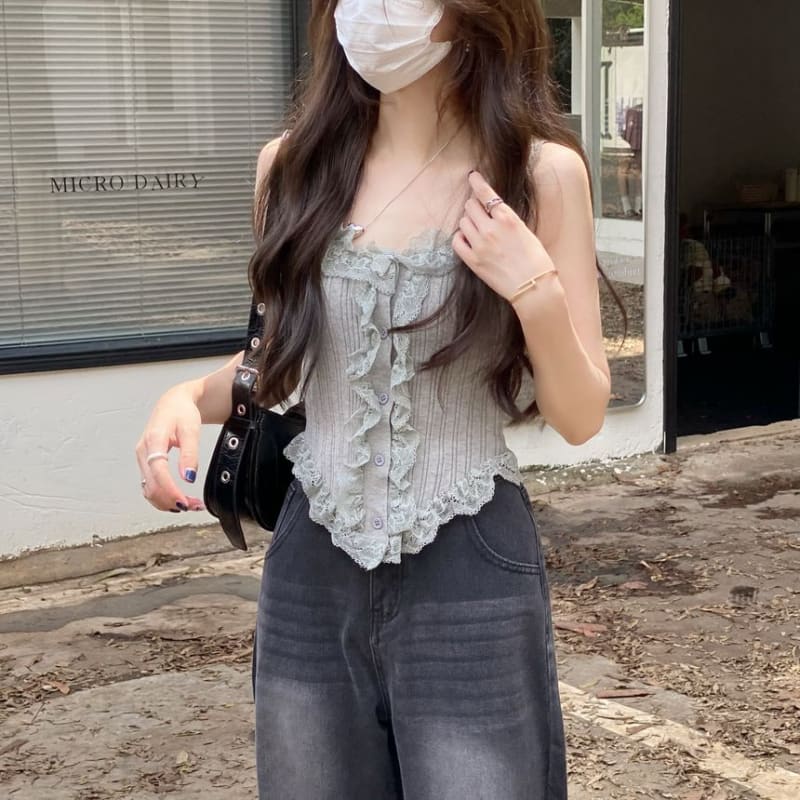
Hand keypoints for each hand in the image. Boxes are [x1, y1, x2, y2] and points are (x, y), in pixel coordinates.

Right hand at [135, 382, 205, 512]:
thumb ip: (189, 453)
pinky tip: (180, 499)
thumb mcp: (190, 429)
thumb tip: (189, 477)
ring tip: (191, 505)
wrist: (173, 402)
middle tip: (194, 506)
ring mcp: (143, 459)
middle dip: (171, 500)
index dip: (169, 489)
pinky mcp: (147, 464)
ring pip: (149, 489)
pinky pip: (151, 486)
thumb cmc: (181, 411)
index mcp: (153, 440)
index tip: (184, 502)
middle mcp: (143, 452)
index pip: (157, 471)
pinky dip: (164, 496)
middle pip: (151, 485)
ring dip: (167, 502)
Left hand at [452, 170, 560, 306]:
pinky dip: (460, 237)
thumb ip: (507, 219)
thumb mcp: (525, 231)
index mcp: (507, 219)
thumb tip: (493, 211)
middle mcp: (491, 229)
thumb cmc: (536, 260)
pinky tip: (467, 239)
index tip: (472, 177)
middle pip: (470, 207)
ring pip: (463, 222)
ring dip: (468, 222)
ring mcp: (480, 245)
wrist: (533, 286)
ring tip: (477, 230)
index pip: (486, 194)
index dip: (477, 182)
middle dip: (474, 207)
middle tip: (480, 213)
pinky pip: (457, 242)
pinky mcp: (473, 261)